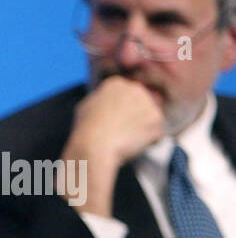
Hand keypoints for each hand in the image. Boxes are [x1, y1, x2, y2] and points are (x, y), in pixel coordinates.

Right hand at [63, 75, 164, 216]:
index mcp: (112, 84)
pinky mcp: (156, 121)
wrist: (91, 153)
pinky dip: (148, 142)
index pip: (127, 91)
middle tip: (119, 137)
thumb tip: (98, 104)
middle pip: (143, 102)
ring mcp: (146, 104)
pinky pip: (157, 133)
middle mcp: (132, 89)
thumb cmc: (81, 137)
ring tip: (123, 144)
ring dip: (142, 132)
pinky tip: (132, 148)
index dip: (123, 110)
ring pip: (151, 118)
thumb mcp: (82, 111)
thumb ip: (97, 102)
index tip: (115, 124)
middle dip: (136, 119)